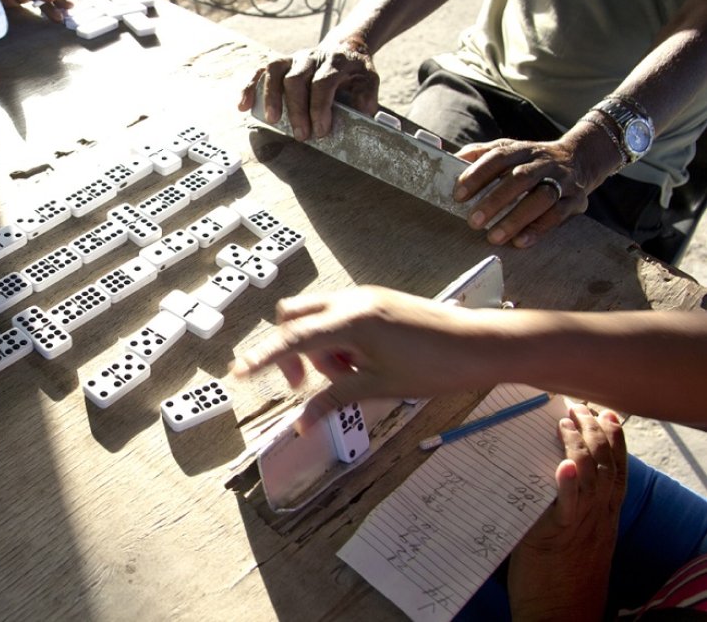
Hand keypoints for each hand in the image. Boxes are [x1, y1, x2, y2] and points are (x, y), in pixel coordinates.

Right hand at [228, 287, 479, 432]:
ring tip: (349, 376)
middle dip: (291, 350)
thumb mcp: (379, 387)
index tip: (238, 372)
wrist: (483, 343)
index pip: (292, 338)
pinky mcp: (378, 302)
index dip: (262, 356)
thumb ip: (334, 399)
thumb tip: (301, 424)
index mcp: (350, 320)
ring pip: (317, 317)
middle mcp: (352, 300)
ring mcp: (365, 298)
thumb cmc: (436, 366)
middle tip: (307, 384)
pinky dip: (337, 341)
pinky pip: (340, 317)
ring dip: (318, 348)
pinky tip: (363, 365)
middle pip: (295, 317)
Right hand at [237, 38, 379, 141]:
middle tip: (301, 135)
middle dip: (297, 110)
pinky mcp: (281, 63)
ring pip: (275, 70)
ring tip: (273, 121)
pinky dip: (249, 87)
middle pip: (296, 79)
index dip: (319, 108)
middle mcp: (312, 56)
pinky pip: (260, 71)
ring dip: (271, 97)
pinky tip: (243, 106)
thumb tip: (361, 114)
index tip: (321, 131)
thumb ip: (367, 98)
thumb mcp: (369, 82)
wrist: (346, 50)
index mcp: (336, 61)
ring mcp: (294, 58)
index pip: (323, 83)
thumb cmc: (354, 75)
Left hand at [453, 122, 620, 248]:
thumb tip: (448, 158)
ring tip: (493, 237)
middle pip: (521, 178)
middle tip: (473, 221)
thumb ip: (479, 155)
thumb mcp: (507, 151)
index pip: (499, 156)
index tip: (458, 194)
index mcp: (522, 149)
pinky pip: (558, 215)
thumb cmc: (530, 161)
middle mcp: (544, 162)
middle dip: (495, 201)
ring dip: (516, 218)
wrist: (580, 159)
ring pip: (542, 198)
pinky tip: (520, 241)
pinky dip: (538, 229)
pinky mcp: (576, 199)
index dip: (478, 174)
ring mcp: (563, 180)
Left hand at [507, 405, 625, 620]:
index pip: (618, 471)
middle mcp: (600, 519)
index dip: (615, 441)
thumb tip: (554, 479)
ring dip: (580, 445)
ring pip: (590, 479)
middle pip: (607, 467)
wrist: (561, 617)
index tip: (607, 414)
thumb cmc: (562, 579)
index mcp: (606, 518)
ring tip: (568, 419)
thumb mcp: (578, 541)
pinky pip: (567, 508)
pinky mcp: (558, 538)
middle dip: (596, 432)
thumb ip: (572, 512)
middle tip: (582, 406)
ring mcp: (582, 527)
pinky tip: (565, 464)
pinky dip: (568, 485)